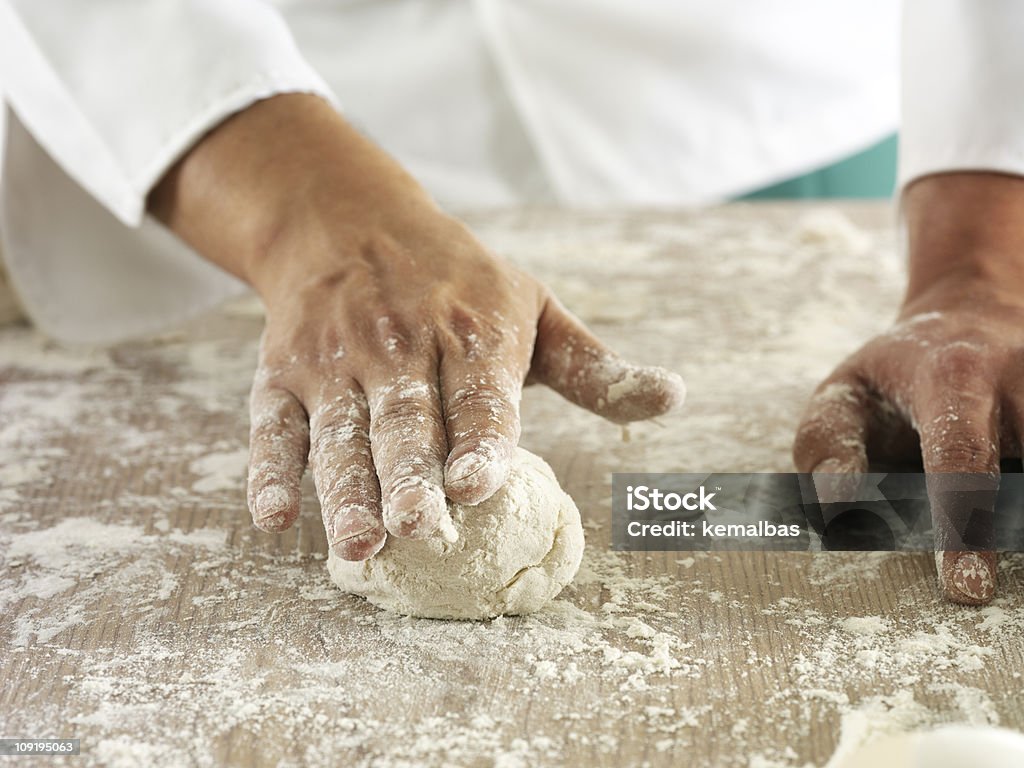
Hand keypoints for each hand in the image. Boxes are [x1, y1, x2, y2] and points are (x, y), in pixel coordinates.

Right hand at [149, 94, 684, 559]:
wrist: (348, 220)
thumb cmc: (458, 281)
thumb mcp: (533, 308)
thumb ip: (595, 368)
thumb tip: (674, 398)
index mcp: (470, 331)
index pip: (478, 394)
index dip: (478, 440)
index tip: (477, 486)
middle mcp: (400, 346)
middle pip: (405, 422)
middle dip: (410, 478)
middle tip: (419, 532)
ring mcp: (336, 361)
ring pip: (339, 432)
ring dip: (346, 490)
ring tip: (360, 546)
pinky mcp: (284, 373)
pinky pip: (274, 424)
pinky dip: (271, 469)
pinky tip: (275, 517)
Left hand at [794, 172, 1023, 604]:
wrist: (974, 316)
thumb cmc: (895, 372)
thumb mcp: (845, 390)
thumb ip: (828, 442)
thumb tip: (836, 504)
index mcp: (953, 374)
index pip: (962, 455)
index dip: (963, 524)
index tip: (966, 588)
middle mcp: (1021, 383)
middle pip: (1022, 473)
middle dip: (1007, 533)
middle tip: (976, 587)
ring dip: (1012, 522)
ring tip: (994, 536)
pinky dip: (1016, 512)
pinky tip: (1000, 517)